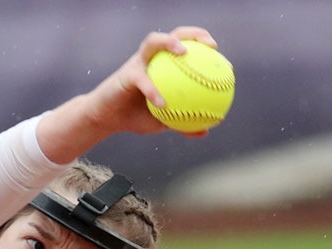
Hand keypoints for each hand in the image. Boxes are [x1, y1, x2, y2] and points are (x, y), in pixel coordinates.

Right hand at [38, 28, 218, 161]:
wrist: (108, 118)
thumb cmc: (137, 116)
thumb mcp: (163, 122)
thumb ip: (183, 124)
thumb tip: (206, 131)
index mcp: (164, 65)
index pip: (187, 47)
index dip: (205, 49)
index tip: (223, 60)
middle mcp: (152, 58)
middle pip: (174, 34)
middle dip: (193, 33)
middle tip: (210, 45)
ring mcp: (138, 62)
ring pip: (153, 42)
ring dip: (169, 42)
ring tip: (184, 53)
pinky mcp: (126, 74)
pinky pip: (142, 79)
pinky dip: (152, 90)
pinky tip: (163, 102)